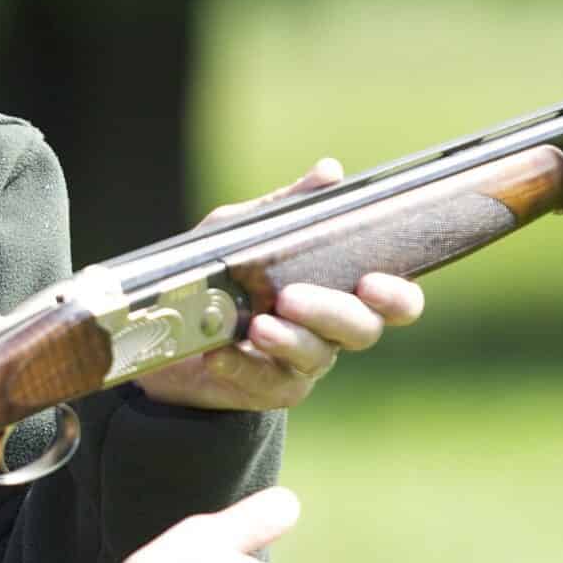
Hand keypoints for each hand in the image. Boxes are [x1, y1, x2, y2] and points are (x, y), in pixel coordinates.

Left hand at [135, 159, 426, 411]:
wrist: (166, 329)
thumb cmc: (222, 274)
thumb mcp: (248, 232)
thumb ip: (288, 206)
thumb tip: (329, 172)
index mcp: (342, 290)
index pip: (394, 300)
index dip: (397, 296)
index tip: (372, 282)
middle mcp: (333, 331)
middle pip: (361, 330)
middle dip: (331, 312)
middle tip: (292, 297)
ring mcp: (304, 364)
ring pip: (316, 357)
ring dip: (287, 339)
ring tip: (257, 324)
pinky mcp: (269, 390)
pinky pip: (267, 383)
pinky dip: (241, 365)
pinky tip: (219, 351)